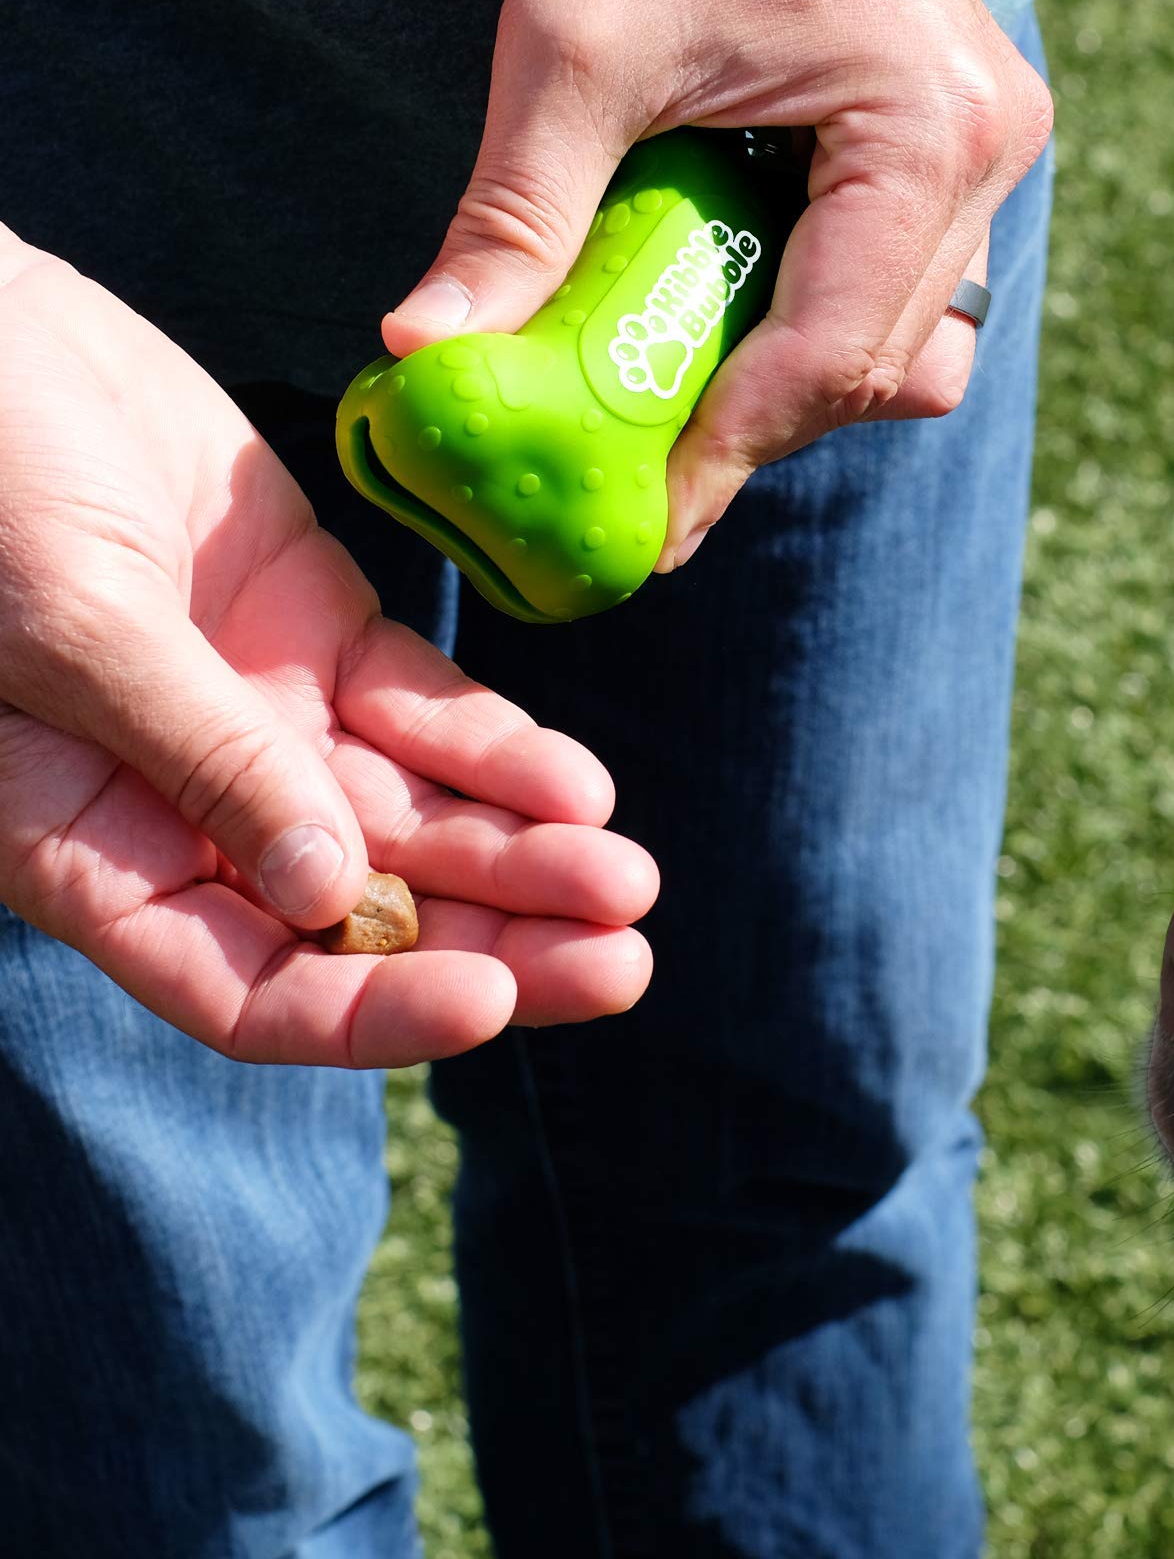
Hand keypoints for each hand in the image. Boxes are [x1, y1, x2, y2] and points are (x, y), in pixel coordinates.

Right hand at [0, 236, 656, 1066]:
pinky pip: (428, 710)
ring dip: (525, 857)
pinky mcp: (323, 629)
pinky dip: (503, 749)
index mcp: (99, 851)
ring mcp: (271, 716)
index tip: (489, 1003)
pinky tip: (581, 785)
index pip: (247, 987)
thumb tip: (326, 892)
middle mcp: (196, 807)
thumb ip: (200, 754)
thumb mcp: (75, 629)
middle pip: (368, 918)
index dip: (369, 1014)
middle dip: (496, 946)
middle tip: (622, 963)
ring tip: (629, 882)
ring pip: (418, 820)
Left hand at [384, 0, 1052, 569]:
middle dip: (760, 426)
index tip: (643, 524)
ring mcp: (983, 152)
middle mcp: (987, 153)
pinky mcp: (951, 146)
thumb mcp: (570, 38)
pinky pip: (896, 287)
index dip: (729, 448)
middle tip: (642, 475)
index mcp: (929, 130)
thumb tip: (429, 353)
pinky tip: (722, 311)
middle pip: (883, 367)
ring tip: (679, 392)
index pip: (832, 348)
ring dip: (795, 382)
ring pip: (904, 343)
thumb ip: (516, 211)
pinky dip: (812, 323)